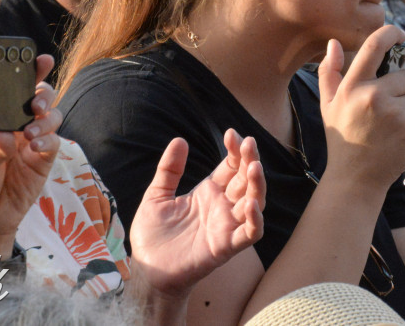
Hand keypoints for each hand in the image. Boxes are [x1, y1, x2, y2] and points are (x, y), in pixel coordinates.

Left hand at [0, 55, 60, 261]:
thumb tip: (3, 133)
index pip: (13, 90)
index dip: (30, 73)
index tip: (40, 60)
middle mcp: (17, 126)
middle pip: (40, 98)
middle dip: (43, 94)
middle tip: (34, 103)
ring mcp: (33, 142)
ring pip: (51, 117)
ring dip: (45, 119)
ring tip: (30, 132)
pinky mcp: (44, 159)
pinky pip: (54, 142)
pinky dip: (48, 141)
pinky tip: (36, 147)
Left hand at [129, 129, 264, 297]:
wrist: (146, 271)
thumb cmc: (152, 236)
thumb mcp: (156, 196)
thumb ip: (169, 170)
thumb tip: (180, 139)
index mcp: (208, 192)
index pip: (231, 166)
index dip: (235, 150)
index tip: (230, 134)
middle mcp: (222, 207)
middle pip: (246, 179)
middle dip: (250, 160)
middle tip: (248, 143)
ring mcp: (227, 226)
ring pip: (254, 202)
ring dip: (257, 184)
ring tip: (254, 166)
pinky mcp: (226, 246)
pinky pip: (250, 233)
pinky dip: (255, 219)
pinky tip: (251, 203)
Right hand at [318, 26, 404, 191]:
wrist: (355, 179)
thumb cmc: (342, 139)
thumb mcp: (328, 105)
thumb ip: (330, 72)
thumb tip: (334, 43)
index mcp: (353, 86)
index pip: (375, 45)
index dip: (391, 33)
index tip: (401, 34)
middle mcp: (373, 96)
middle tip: (391, 108)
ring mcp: (394, 114)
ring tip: (392, 127)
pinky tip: (398, 139)